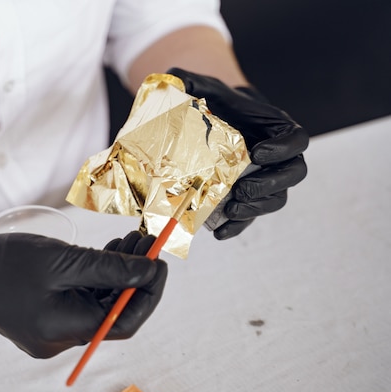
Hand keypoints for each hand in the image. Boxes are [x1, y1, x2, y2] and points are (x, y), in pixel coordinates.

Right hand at [0, 219, 166, 357]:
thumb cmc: (4, 262)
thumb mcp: (63, 261)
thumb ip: (110, 269)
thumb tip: (148, 272)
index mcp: (63, 329)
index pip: (124, 321)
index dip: (149, 293)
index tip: (159, 262)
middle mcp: (59, 338)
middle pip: (112, 312)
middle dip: (134, 277)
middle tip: (148, 242)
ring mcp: (51, 330)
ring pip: (98, 304)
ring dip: (117, 274)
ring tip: (131, 241)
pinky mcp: (45, 317)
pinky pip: (81, 301)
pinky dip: (97, 278)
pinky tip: (108, 253)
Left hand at [167, 68, 308, 238]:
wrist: (208, 121)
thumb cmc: (212, 102)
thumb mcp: (202, 87)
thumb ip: (189, 81)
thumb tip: (173, 79)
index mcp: (274, 128)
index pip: (297, 139)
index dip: (285, 149)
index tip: (259, 154)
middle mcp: (277, 156)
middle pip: (292, 175)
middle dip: (270, 186)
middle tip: (241, 189)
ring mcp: (264, 178)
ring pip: (276, 198)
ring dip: (256, 209)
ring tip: (231, 209)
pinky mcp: (247, 197)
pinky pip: (251, 216)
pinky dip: (236, 227)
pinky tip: (218, 233)